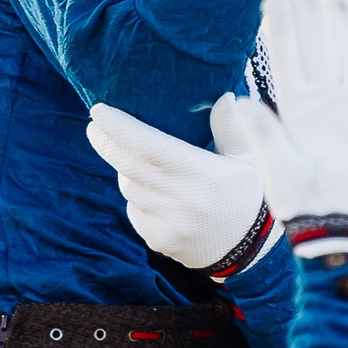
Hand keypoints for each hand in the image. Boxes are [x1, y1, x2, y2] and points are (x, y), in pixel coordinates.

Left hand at [85, 100, 273, 277]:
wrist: (253, 251)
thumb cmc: (249, 194)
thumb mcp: (250, 159)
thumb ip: (232, 128)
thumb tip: (226, 97)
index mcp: (205, 174)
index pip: (151, 147)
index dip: (120, 128)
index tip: (99, 111)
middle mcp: (185, 201)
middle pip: (129, 167)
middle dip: (106, 144)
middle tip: (94, 127)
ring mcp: (170, 225)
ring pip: (129, 190)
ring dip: (125, 172)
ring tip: (133, 160)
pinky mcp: (161, 241)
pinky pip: (135, 212)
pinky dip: (137, 198)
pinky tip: (153, 193)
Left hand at [225, 0, 347, 236]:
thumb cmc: (308, 211)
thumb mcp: (279, 172)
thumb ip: (263, 136)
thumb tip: (239, 99)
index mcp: (300, 116)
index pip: (290, 63)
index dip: (282, 32)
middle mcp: (331, 110)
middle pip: (322, 53)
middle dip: (313, 18)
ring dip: (346, 30)